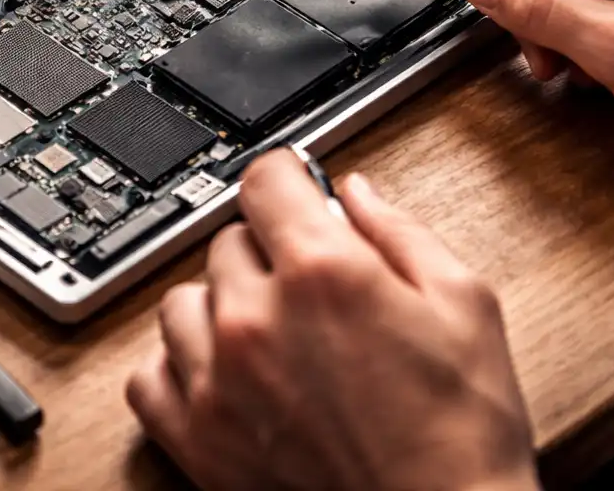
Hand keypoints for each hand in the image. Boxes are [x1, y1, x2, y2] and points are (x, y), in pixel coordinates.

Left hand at [127, 150, 537, 490]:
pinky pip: (149, 375)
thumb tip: (354, 191)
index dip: (285, 173)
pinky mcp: (198, 439)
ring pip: (181, 298)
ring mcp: (218, 380)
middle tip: (305, 280)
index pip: (264, 178)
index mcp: (321, 272)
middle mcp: (256, 319)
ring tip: (263, 327)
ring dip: (218, 302)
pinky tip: (217, 370)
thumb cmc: (459, 433)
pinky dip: (177, 365)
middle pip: (227, 238)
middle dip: (266, 246)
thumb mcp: (464, 304)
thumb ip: (399, 230)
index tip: (291, 183)